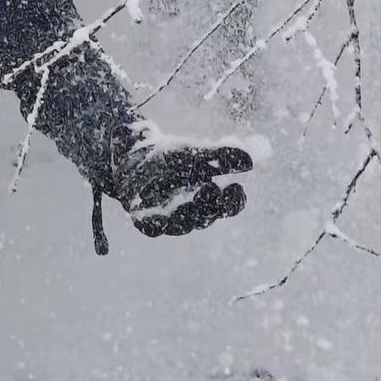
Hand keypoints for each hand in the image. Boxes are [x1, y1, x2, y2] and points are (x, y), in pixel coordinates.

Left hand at [111, 120, 252, 237]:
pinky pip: (150, 228)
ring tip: (188, 195)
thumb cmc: (166, 157)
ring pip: (180, 224)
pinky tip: (158, 219)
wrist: (131, 154)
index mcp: (203, 199)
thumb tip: (250, 160)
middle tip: (212, 189)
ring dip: (187, 213)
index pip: (224, 207)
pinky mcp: (142, 219)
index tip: (237, 188)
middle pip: (204, 217)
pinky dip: (155, 225)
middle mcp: (187, 214)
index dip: (233, 202)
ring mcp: (164, 218)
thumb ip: (219, 156)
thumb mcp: (193, 153)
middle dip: (210, 206)